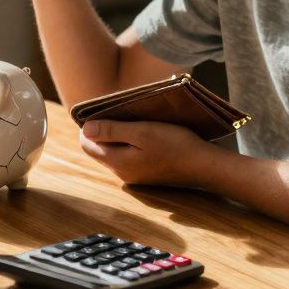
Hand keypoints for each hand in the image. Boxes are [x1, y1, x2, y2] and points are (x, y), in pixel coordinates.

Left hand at [79, 119, 208, 185]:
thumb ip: (112, 131)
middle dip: (105, 131)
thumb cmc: (174, 145)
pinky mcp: (146, 175)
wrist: (204, 166)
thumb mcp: (141, 132)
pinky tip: (146, 135)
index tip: (105, 112)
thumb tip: (85, 129)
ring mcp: (134, 177)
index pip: (87, 145)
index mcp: (117, 163)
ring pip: (114, 153)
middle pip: (99, 149)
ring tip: (136, 123)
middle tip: (122, 115)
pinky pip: (128, 157)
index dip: (91, 126)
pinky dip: (131, 145)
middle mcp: (122, 174)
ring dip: (119, 137)